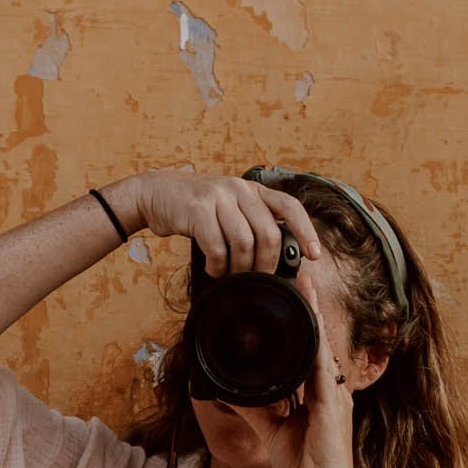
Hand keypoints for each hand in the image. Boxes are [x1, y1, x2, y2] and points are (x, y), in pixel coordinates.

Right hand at [125, 167, 321, 274]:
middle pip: (268, 233)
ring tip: (232, 276)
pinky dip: (218, 266)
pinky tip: (214, 270)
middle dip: (266, 264)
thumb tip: (272, 258)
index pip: (289, 206)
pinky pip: (217, 246)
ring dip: (240, 268)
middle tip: (258, 279)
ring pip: (244, 242)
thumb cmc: (194, 208)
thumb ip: (249, 221)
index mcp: (251, 189)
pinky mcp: (197, 209)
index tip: (314, 254)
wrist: (154, 193)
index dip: (306, 231)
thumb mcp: (227, 206)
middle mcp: (238, 188)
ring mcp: (217, 197)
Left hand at [241, 287, 361, 467]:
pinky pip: (324, 367)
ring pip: (324, 345)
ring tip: (305, 285)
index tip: (295, 295)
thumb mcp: (273, 431)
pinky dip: (316, 343)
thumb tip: (235, 391)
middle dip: (312, 306)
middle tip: (301, 275)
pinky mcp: (334, 405)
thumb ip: (258, 409)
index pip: (313, 349)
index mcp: (322, 393)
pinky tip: (310, 324)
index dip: (306, 321)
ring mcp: (336, 395)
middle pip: (321, 339)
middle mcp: (332, 389)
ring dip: (315, 314)